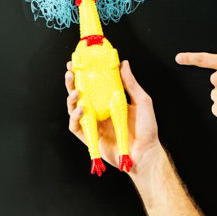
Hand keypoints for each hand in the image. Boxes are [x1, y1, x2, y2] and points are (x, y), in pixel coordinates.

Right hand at [65, 60, 165, 174]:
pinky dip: (75, 118)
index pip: (94, 85)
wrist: (146, 152)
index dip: (85, 74)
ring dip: (71, 99)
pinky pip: (76, 127)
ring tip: (75, 91)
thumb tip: (123, 64)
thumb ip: (131, 84)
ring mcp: (94, 124)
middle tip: (70, 72)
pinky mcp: (90, 137)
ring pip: (74, 109)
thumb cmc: (147, 129)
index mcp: (110, 101)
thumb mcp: (142, 101)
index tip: (79, 63)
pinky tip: (80, 110)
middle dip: (72, 83)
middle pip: (80, 95)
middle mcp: (100, 111)